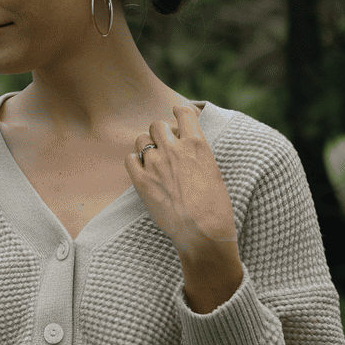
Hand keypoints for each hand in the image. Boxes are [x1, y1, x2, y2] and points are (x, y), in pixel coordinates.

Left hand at [123, 99, 237, 260]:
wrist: (202, 232)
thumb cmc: (215, 207)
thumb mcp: (213, 172)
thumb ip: (197, 155)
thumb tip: (188, 150)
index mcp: (197, 144)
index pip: (183, 112)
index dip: (178, 112)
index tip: (177, 115)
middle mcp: (174, 149)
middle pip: (158, 125)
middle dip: (160, 133)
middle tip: (164, 145)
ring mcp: (155, 164)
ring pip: (141, 139)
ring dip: (147, 146)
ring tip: (153, 159)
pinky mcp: (141, 181)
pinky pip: (129, 159)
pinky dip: (134, 162)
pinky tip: (142, 170)